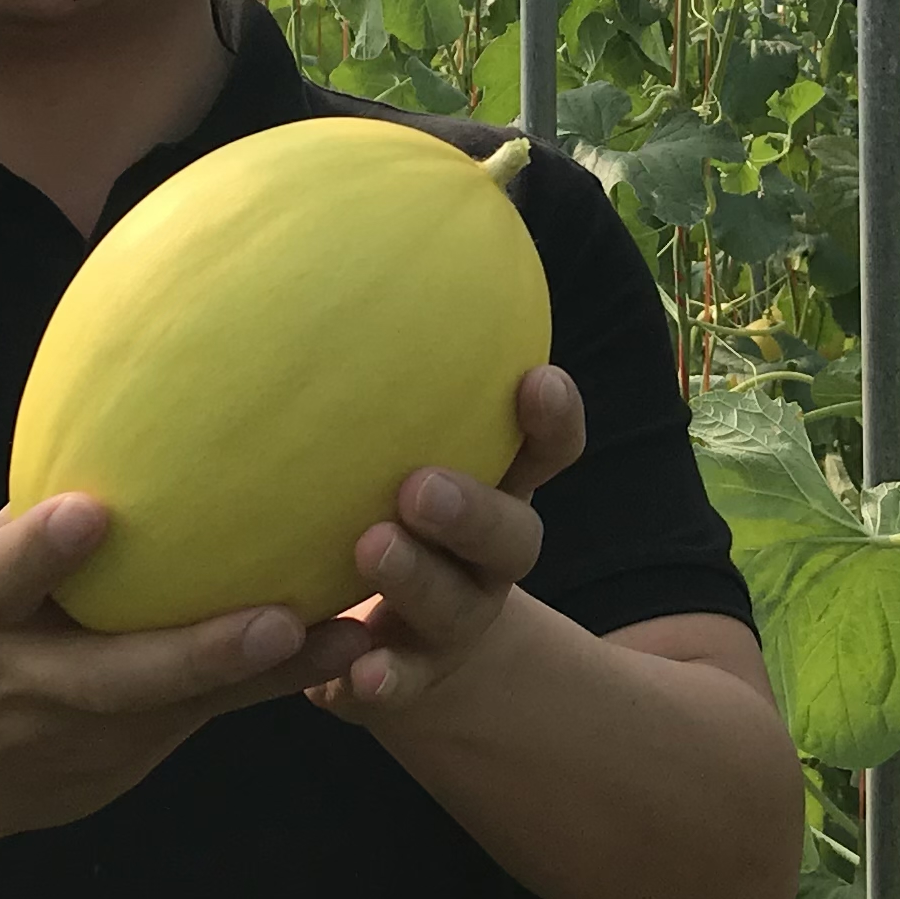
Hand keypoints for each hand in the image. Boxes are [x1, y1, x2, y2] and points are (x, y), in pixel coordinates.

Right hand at [0, 493, 374, 850]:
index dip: (39, 548)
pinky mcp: (128, 758)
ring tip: (349, 635)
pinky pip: (210, 713)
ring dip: (271, 675)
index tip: (85, 511)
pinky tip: (347, 646)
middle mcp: (28, 683)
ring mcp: (83, 735)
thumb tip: (107, 418)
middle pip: (117, 675)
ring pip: (186, 704)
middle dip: (199, 653)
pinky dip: (274, 681)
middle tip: (276, 621)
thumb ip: (26, 526)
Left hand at [312, 366, 585, 721]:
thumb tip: (402, 212)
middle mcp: (490, 554)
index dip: (552, 416)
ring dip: (420, 579)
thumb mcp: (379, 426)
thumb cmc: (372, 496)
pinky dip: (382, 682)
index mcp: (496, 483)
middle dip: (474, 509)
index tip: (534, 378)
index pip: (547, 445)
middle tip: (417, 484)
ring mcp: (455, 622)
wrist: (389, 633)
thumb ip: (373, 348)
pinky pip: (400, 686)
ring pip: (459, 604)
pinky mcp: (408, 677)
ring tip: (369, 550)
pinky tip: (347, 680)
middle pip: (514, 533)